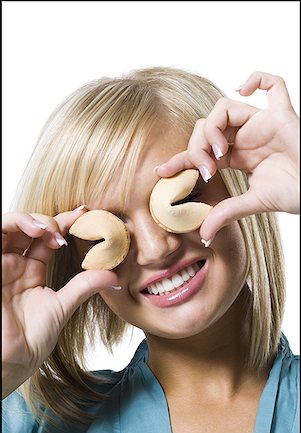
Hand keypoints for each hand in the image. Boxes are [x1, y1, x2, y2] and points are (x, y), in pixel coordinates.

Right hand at [2, 208, 118, 397]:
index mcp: (31, 272)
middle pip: (30, 228)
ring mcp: (1, 264)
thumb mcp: (62, 307)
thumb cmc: (30, 341)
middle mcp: (14, 265)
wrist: (10, 363)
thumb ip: (84, 286)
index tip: (85, 214)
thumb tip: (114, 276)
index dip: (64, 223)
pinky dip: (16, 223)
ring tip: (52, 229)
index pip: (48, 239)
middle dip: (51, 219)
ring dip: (33, 219)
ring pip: (11, 225)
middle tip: (72, 222)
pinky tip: (37, 230)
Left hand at [155, 71, 299, 242]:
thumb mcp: (253, 203)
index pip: (200, 151)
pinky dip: (258, 78)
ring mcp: (262, 124)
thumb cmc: (293, 195)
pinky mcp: (283, 115)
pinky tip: (243, 88)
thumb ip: (227, 213)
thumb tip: (203, 234)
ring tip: (220, 152)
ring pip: (224, 107)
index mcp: (238, 156)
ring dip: (212, 128)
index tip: (160, 171)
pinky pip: (274, 85)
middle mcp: (245, 137)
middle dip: (197, 148)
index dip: (179, 159)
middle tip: (207, 170)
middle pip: (206, 126)